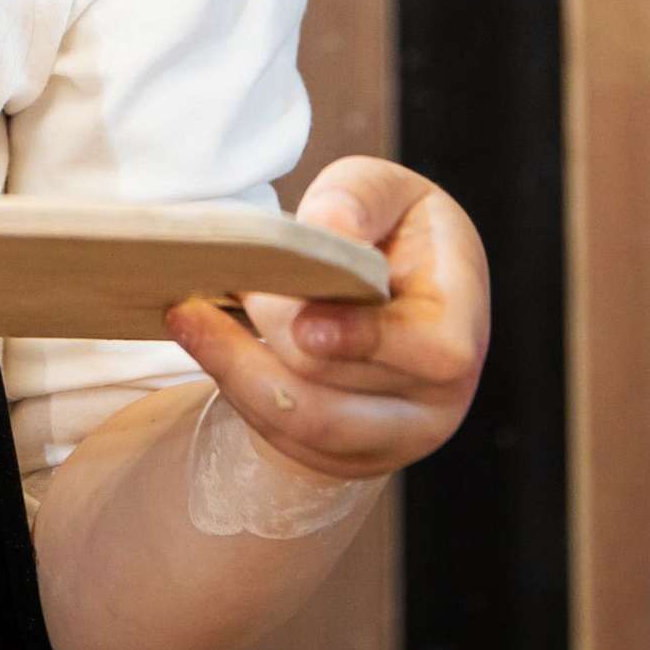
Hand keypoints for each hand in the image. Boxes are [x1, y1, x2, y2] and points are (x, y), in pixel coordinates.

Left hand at [164, 155, 487, 491]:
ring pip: (304, 423)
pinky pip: (284, 438)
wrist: (384, 290)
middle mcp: (441, 396)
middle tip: (224, 279)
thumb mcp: (382, 192)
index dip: (367, 340)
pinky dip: (240, 388)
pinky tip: (207, 342)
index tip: (303, 323)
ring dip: (238, 365)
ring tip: (188, 313)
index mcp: (461, 321)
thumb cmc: (386, 229)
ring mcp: (397, 436)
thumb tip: (330, 228)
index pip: (432, 350)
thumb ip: (357, 197)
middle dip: (274, 331)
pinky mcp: (349, 457)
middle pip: (342, 385)